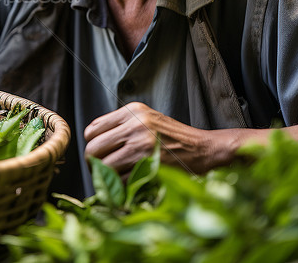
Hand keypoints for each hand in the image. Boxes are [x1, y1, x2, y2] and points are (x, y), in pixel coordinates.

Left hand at [83, 102, 236, 176]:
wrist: (205, 149)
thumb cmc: (175, 139)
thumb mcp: (147, 121)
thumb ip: (121, 126)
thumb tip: (92, 144)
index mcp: (132, 111)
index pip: (92, 130)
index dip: (93, 146)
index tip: (101, 156)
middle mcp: (134, 123)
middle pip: (92, 149)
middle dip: (94, 165)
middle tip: (104, 173)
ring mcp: (141, 142)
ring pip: (102, 166)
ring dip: (106, 178)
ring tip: (117, 180)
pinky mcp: (148, 162)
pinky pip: (119, 179)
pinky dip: (121, 187)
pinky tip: (131, 185)